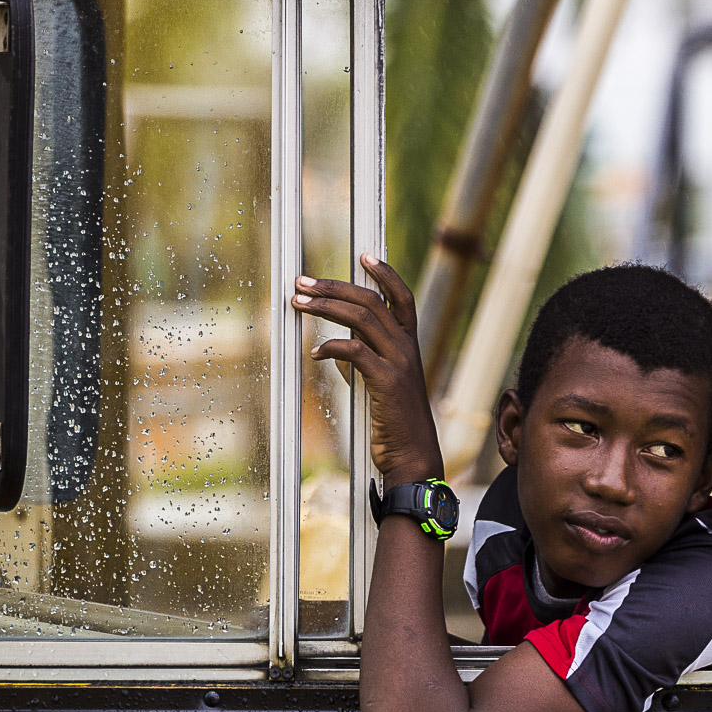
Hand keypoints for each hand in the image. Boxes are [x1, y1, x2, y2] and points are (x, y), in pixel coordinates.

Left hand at [291, 254, 442, 484]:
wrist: (413, 456)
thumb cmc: (396, 422)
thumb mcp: (383, 384)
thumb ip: (364, 361)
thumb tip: (336, 349)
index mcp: (410, 345)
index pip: (402, 297)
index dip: (385, 273)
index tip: (364, 255)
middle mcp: (408, 348)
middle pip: (371, 302)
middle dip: (334, 287)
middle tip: (303, 283)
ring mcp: (399, 363)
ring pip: (361, 319)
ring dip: (325, 307)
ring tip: (299, 303)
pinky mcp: (387, 382)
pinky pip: (355, 352)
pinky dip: (331, 347)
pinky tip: (314, 352)